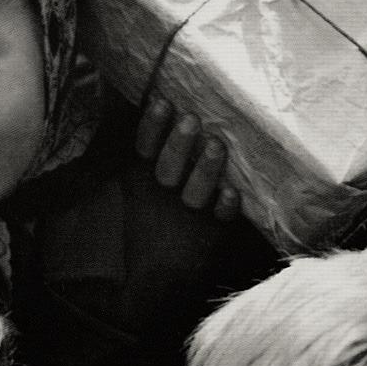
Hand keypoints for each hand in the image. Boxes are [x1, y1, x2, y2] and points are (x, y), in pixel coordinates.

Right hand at [135, 94, 242, 219]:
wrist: (159, 271)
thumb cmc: (153, 213)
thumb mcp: (137, 182)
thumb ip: (144, 145)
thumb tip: (135, 94)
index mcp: (145, 177)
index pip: (144, 148)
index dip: (152, 127)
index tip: (162, 102)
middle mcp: (165, 192)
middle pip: (168, 167)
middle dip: (179, 144)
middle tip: (191, 119)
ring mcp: (189, 211)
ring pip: (195, 190)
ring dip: (205, 168)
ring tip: (215, 145)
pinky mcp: (212, 228)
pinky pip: (220, 218)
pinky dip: (225, 206)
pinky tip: (232, 192)